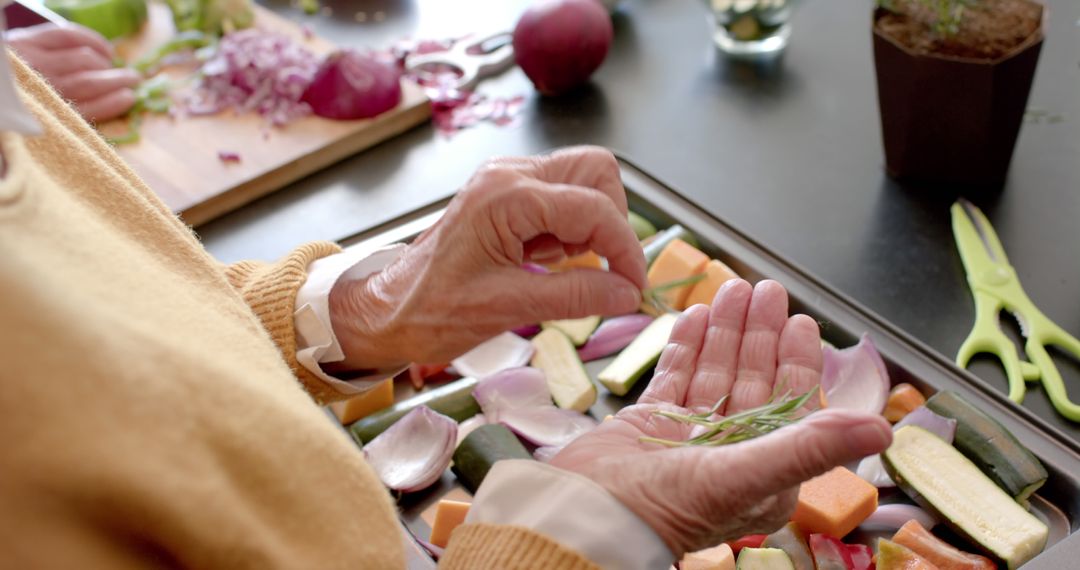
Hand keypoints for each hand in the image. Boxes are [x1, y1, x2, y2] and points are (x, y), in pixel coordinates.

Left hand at [7, 24, 138, 121]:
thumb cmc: (22, 105)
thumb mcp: (42, 121)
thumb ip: (68, 119)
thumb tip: (112, 105)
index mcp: (45, 115)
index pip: (85, 110)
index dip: (113, 103)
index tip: (130, 98)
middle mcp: (39, 87)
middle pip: (89, 83)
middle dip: (118, 80)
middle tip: (135, 79)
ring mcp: (33, 61)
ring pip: (83, 59)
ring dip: (106, 63)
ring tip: (116, 65)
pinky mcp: (28, 40)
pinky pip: (68, 35)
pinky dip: (92, 40)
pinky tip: (104, 48)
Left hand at [327, 146, 647, 370]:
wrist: (387, 311)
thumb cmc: (431, 311)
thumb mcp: (507, 307)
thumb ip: (575, 296)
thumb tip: (628, 292)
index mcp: (505, 196)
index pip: (593, 207)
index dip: (624, 249)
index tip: (635, 286)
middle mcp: (508, 175)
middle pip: (595, 171)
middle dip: (613, 221)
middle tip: (609, 270)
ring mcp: (507, 181)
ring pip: (583, 180)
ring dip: (594, 225)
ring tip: (569, 268)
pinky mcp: (507, 196)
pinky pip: (561, 199)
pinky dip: (573, 230)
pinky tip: (550, 262)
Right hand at [551, 279, 892, 556]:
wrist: (589, 513)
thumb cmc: (667, 507)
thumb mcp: (746, 475)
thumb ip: (810, 447)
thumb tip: (883, 430)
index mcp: (762, 473)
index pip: (789, 405)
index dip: (797, 361)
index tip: (801, 321)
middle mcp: (729, 453)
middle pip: (751, 380)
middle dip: (759, 334)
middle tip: (765, 290)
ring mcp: (688, 437)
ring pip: (714, 373)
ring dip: (725, 331)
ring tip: (731, 290)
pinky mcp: (651, 425)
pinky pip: (675, 378)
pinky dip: (686, 347)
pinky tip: (694, 317)